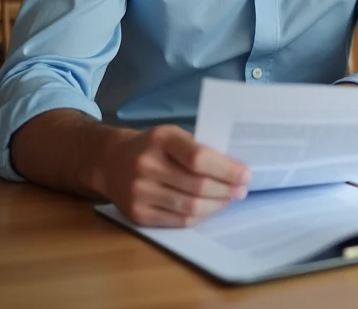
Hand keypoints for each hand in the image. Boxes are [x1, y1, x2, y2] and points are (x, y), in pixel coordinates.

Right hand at [98, 125, 250, 226]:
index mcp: (160, 139)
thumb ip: (199, 148)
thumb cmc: (153, 146)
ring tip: (229, 199)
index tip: (246, 175)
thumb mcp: (173, 135)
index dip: (227, 170)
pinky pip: (178, 221)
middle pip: (197, 186)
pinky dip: (200, 217)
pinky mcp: (137, 214)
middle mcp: (146, 166)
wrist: (111, 162)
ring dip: (216, 206)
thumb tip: (235, 170)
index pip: (199, 158)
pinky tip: (210, 209)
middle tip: (242, 190)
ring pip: (190, 207)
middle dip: (226, 190)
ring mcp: (139, 193)